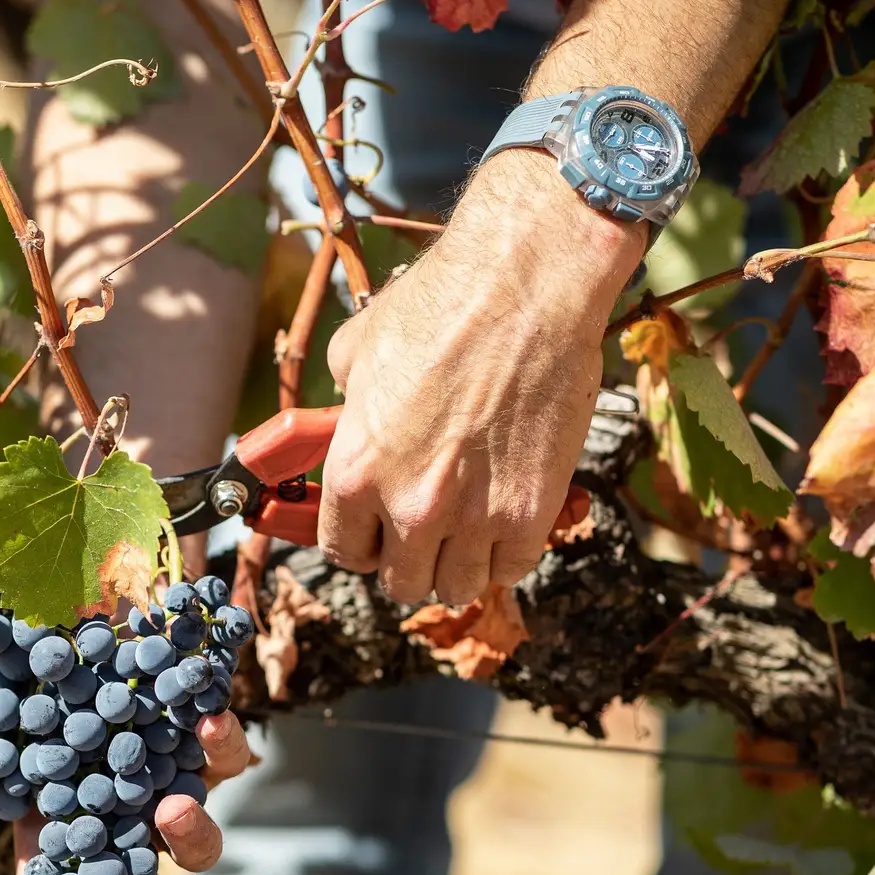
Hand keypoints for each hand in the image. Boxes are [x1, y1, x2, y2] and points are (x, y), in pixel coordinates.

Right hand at [0, 657, 252, 874]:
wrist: (56, 598)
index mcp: (50, 826)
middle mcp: (114, 818)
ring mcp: (163, 781)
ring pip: (195, 838)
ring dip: (190, 836)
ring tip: (170, 812)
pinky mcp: (201, 732)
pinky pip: (225, 755)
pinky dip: (221, 743)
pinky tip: (207, 722)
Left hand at [318, 154, 646, 604]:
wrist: (525, 286)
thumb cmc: (439, 305)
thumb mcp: (356, 352)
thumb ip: (345, 405)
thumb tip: (345, 416)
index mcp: (356, 469)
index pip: (341, 551)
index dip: (357, 544)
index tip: (370, 535)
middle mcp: (410, 504)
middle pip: (400, 582)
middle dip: (405, 562)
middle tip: (419, 535)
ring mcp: (475, 514)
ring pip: (456, 587)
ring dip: (456, 566)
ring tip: (463, 533)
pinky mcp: (533, 510)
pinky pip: (512, 569)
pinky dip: (505, 555)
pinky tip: (503, 524)